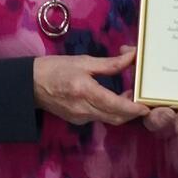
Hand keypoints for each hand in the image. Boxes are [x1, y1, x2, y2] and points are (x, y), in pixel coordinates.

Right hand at [32, 46, 150, 125]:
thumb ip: (110, 63)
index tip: (147, 106)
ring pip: (109, 119)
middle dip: (132, 112)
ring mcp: (80, 118)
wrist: (30, 85)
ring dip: (122, 111)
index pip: (116, 106)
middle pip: (116, 117)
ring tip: (130, 95)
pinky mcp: (77, 121)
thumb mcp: (84, 61)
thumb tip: (132, 57)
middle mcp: (84, 109)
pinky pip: (100, 118)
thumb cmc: (56, 68)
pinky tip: (113, 98)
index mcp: (86, 92)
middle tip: (142, 97)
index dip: (134, 109)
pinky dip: (110, 111)